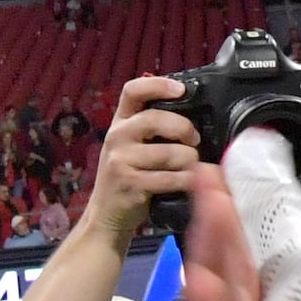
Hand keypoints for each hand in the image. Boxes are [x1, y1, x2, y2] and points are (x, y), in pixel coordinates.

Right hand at [85, 75, 200, 242]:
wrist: (106, 215)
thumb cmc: (129, 176)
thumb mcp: (131, 146)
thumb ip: (152, 128)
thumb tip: (191, 113)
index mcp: (120, 122)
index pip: (133, 90)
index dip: (158, 85)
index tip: (180, 90)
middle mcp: (117, 137)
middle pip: (156, 119)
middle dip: (184, 128)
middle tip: (194, 140)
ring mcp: (120, 161)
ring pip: (169, 152)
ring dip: (189, 160)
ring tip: (192, 166)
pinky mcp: (130, 184)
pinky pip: (169, 178)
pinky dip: (185, 180)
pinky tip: (188, 182)